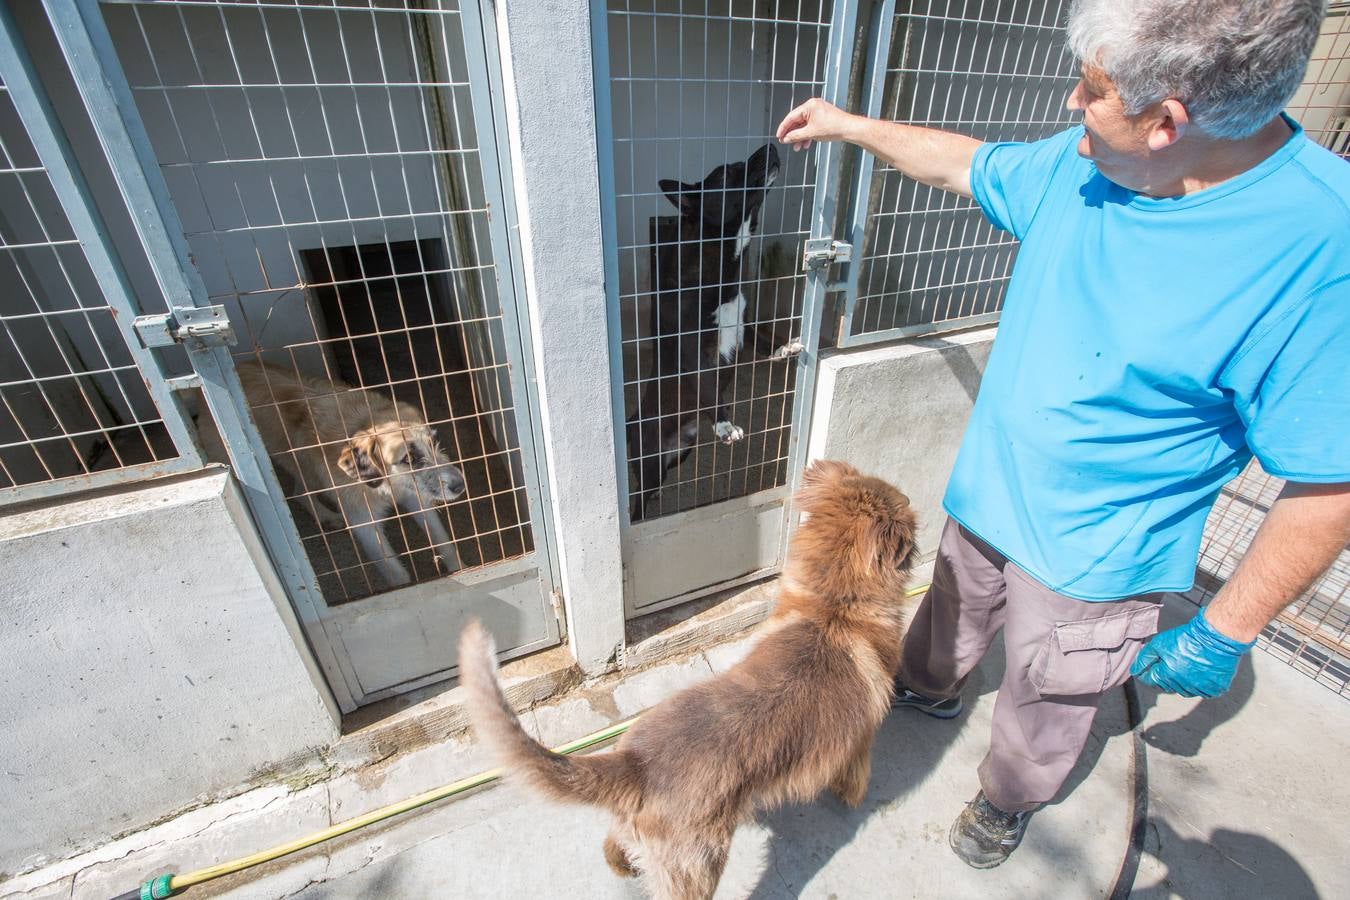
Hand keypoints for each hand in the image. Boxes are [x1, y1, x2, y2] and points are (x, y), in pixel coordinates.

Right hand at [776, 98, 857, 150]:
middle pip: (797, 121)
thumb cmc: (834, 127)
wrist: (849, 129)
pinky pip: (811, 125)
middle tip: (787, 142)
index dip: (783, 128)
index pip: (791, 117)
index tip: (779, 136)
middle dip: (793, 134)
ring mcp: (818, 111)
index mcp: (809, 105)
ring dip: (800, 136)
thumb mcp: (810, 133)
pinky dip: (808, 134)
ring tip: (797, 146)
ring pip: (804, 125)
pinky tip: (806, 143)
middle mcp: (813, 106)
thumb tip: (787, 138)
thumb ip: (796, 136)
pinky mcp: (823, 117)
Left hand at [1129, 608, 1254, 697]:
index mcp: (1167, 676)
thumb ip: (1145, 658)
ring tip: (1187, 663)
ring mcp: (1201, 689)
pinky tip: (1201, 669)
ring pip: (1186, 689)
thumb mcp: (1159, 643)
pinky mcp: (1216, 688)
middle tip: (1172, 660)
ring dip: (1183, 680)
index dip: (1148, 671)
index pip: (1150, 680)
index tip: (1152, 664)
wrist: (1216, 636)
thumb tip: (1135, 670)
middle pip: (1168, 685)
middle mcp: (1183, 686)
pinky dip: (1201, 683)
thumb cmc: (1187, 638)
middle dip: (1165, 675)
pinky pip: (1204, 690)